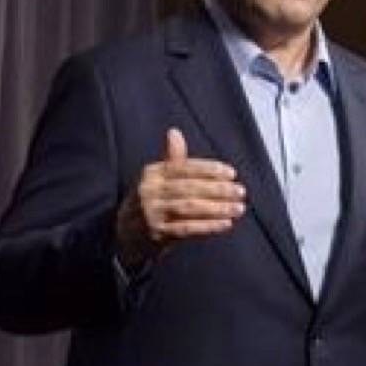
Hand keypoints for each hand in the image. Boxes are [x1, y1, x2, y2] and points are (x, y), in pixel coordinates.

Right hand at [115, 128, 245, 269]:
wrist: (124, 234)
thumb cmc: (149, 201)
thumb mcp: (155, 179)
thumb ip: (171, 158)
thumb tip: (174, 132)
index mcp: (151, 173)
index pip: (183, 168)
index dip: (208, 170)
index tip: (231, 173)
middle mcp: (149, 191)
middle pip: (188, 188)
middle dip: (218, 189)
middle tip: (241, 191)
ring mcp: (151, 213)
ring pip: (189, 208)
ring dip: (217, 208)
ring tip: (238, 208)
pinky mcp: (156, 233)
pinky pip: (186, 229)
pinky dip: (208, 226)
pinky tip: (225, 224)